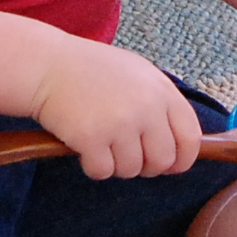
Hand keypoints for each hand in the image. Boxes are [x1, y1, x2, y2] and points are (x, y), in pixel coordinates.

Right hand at [28, 38, 203, 179]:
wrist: (46, 65)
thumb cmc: (90, 70)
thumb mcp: (137, 73)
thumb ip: (160, 102)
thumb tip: (181, 142)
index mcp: (161, 89)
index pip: (190, 137)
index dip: (183, 158)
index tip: (171, 165)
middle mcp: (146, 107)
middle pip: (163, 160)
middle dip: (147, 167)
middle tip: (128, 157)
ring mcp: (120, 123)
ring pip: (132, 170)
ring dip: (116, 165)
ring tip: (101, 144)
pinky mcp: (92, 138)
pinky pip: (103, 172)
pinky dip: (93, 166)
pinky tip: (83, 148)